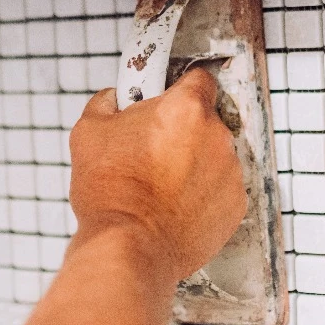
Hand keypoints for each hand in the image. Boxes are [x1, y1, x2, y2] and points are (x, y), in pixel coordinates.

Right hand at [68, 68, 246, 281]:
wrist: (129, 246)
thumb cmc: (111, 191)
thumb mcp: (89, 132)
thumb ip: (106, 103)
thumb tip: (113, 98)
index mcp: (187, 108)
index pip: (199, 78)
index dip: (180, 86)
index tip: (169, 97)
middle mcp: (218, 136)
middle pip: (205, 121)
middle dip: (182, 132)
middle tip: (153, 151)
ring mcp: (231, 173)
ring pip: (214, 157)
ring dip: (195, 164)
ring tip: (160, 186)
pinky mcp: (236, 206)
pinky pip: (220, 190)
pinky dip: (203, 195)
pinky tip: (175, 206)